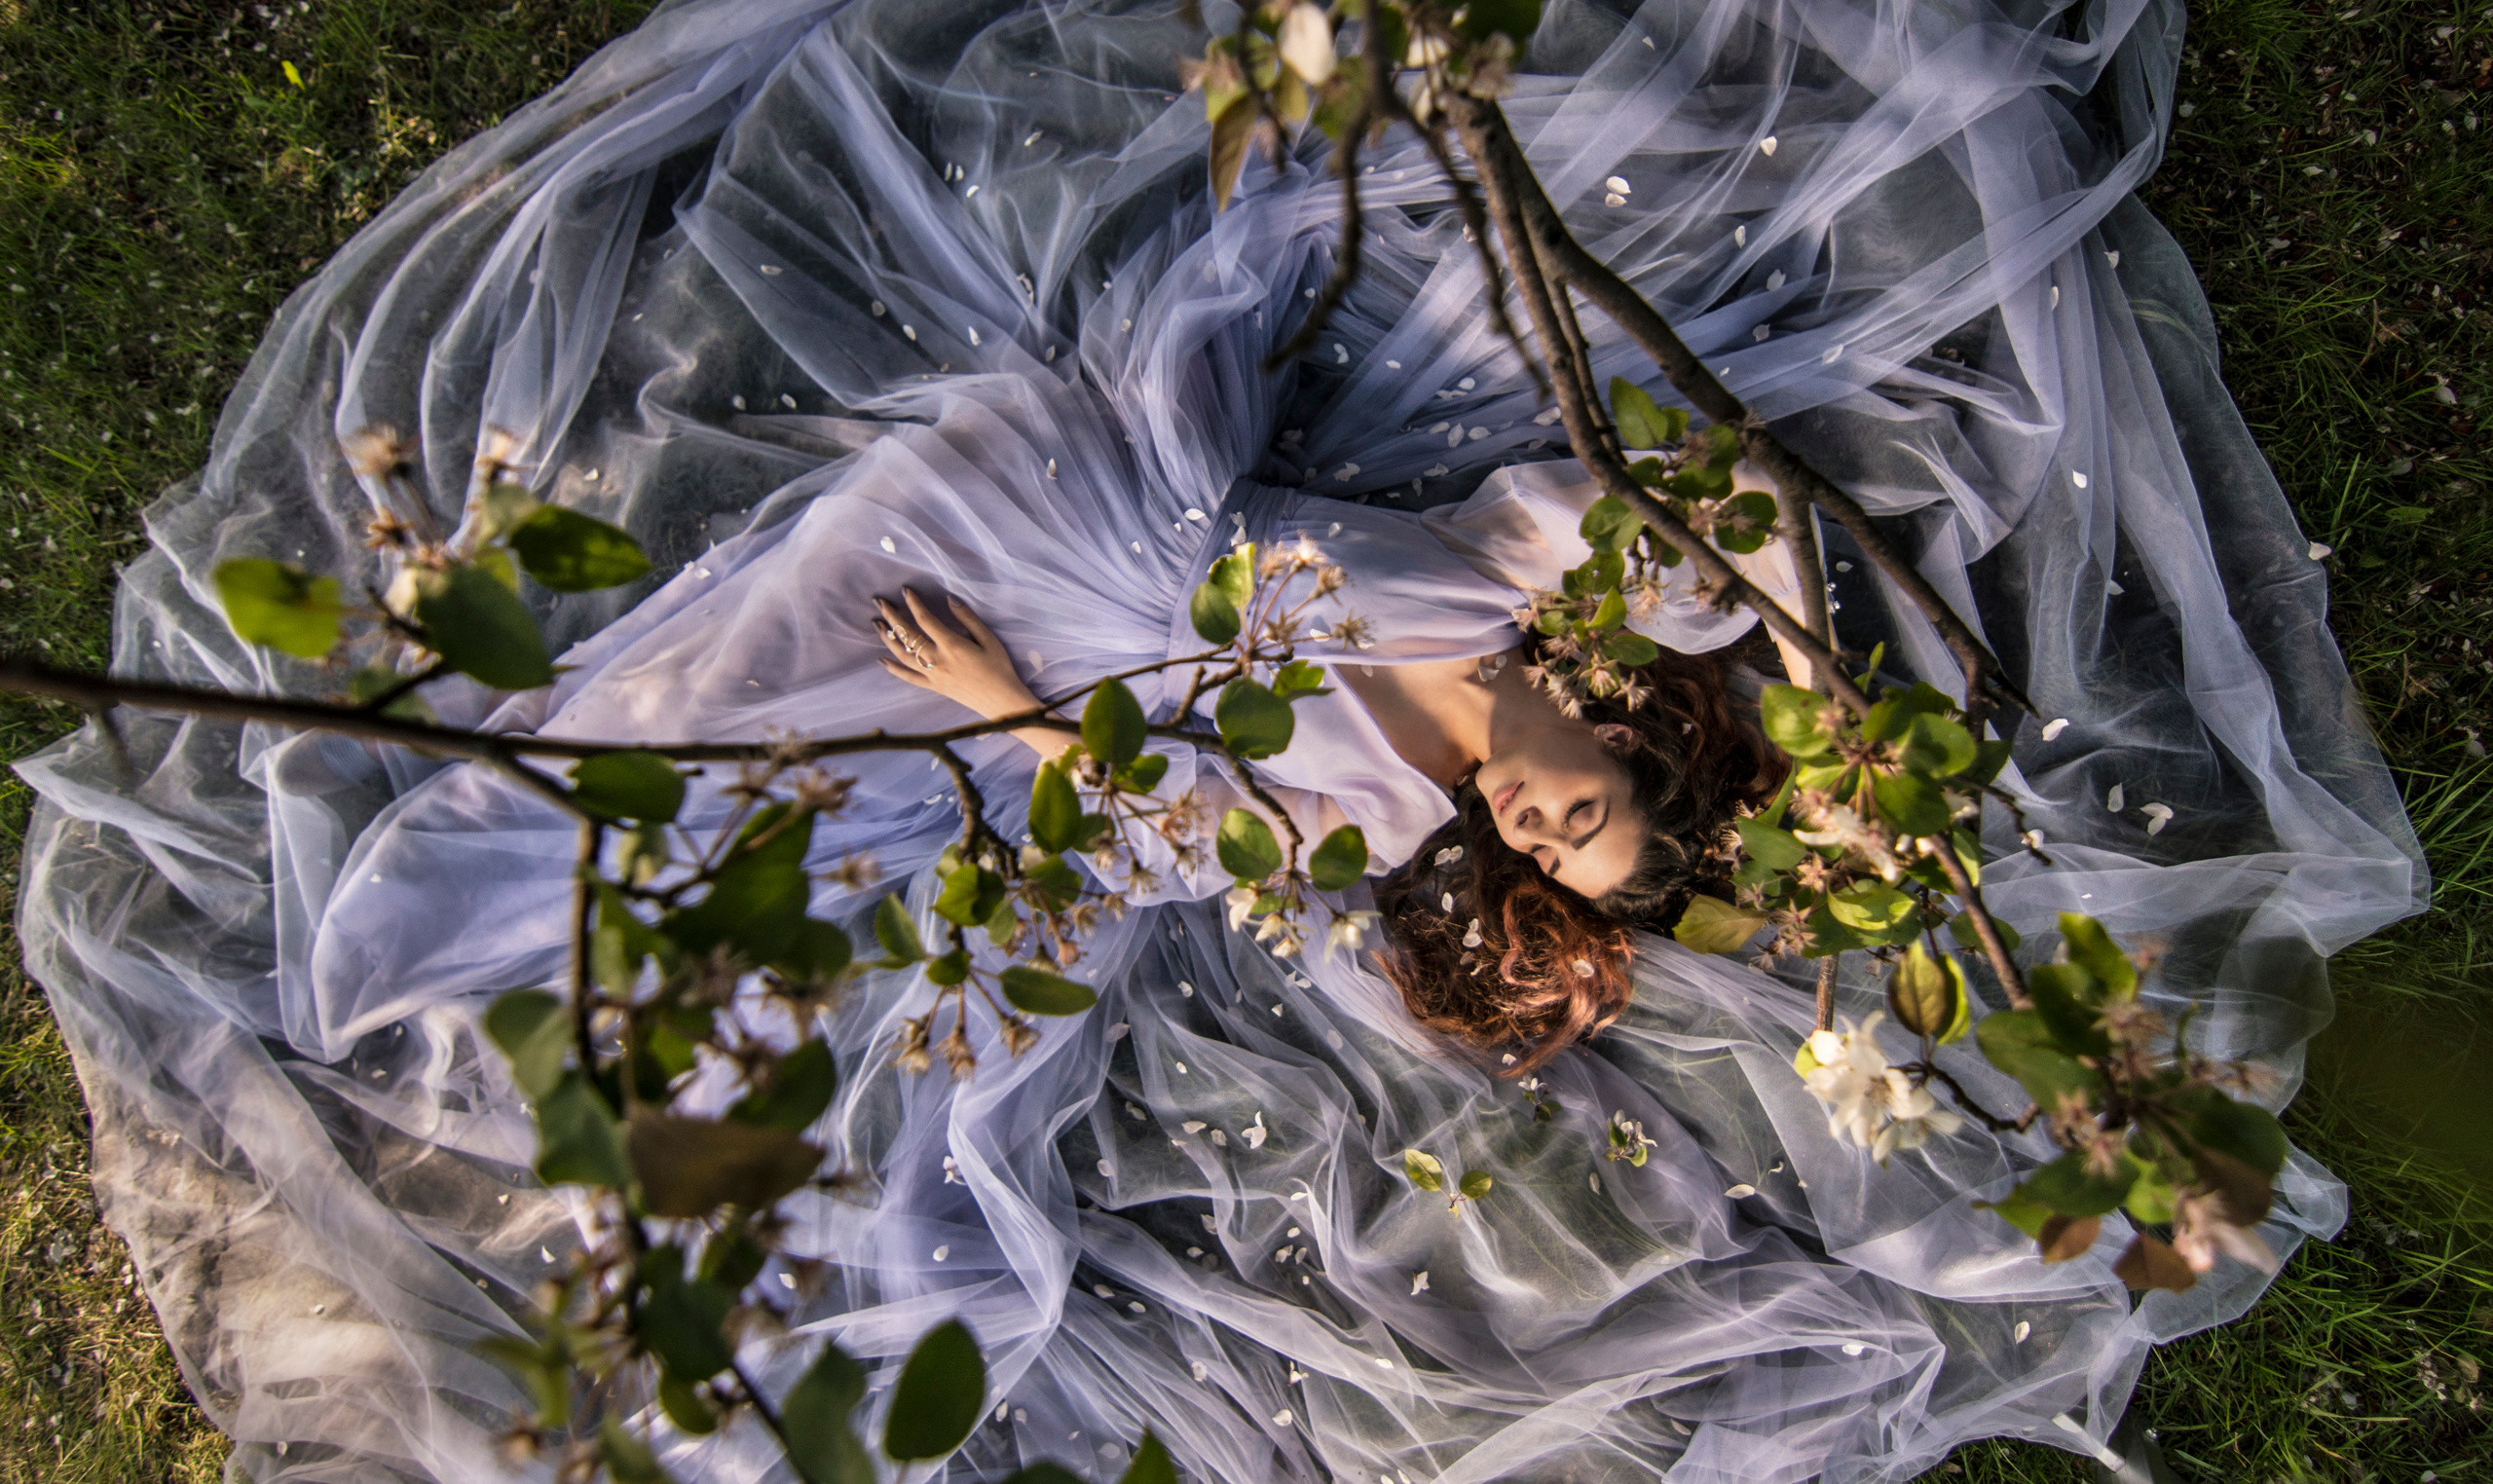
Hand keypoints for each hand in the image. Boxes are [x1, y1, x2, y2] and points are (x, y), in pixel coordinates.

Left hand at [875, 588, 1042, 721]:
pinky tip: (882, 660)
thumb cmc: (999, 668)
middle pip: (907, 635)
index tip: (905, 590)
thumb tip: (949, 599)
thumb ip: (967, 618)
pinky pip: (908, 677)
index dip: (913, 603)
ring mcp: (932, 674)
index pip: (925, 619)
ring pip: (902, 654)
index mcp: (951, 645)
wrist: (1001, 700)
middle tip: (880, 602)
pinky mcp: (933, 686)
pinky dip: (894, 669)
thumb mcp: (988, 639)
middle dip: (892, 616)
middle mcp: (937, 659)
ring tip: (877, 624)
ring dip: (888, 638)